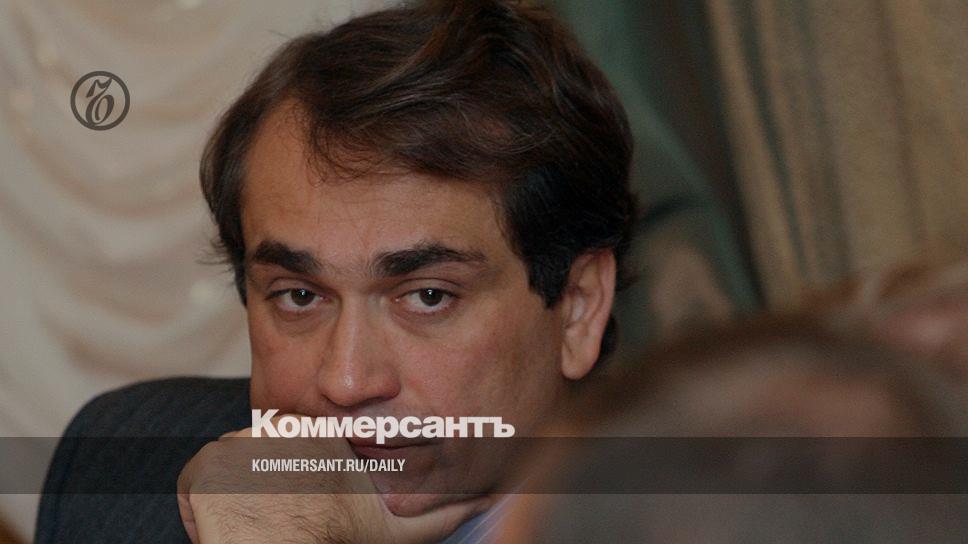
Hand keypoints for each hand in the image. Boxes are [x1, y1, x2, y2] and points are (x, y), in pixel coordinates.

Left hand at [177, 418, 490, 542]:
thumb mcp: (399, 533)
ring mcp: (241, 443)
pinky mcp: (203, 465)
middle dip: (272, 482)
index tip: (307, 505)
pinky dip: (208, 503)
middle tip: (284, 517)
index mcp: (328, 436)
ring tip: (261, 523)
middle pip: (272, 453)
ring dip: (241, 492)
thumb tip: (487, 497)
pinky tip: (232, 524)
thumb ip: (443, 511)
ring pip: (237, 466)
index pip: (310, 444)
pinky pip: (201, 482)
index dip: (306, 477)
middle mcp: (283, 428)